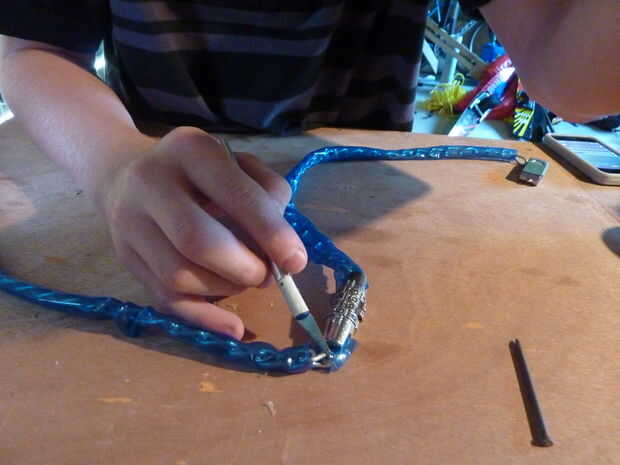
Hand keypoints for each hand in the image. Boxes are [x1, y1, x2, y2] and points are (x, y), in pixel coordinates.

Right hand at [95, 127, 306, 338]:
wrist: (126, 174)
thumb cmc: (198, 171)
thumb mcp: (238, 163)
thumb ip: (268, 194)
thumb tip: (284, 250)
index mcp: (190, 149)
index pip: (235, 195)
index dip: (270, 232)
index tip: (296, 261)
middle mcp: (151, 182)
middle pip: (198, 241)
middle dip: (244, 268)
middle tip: (267, 275)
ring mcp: (129, 223)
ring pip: (179, 276)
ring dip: (225, 289)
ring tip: (244, 279)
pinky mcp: (125, 257)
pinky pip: (163, 299)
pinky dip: (204, 318)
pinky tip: (233, 327)